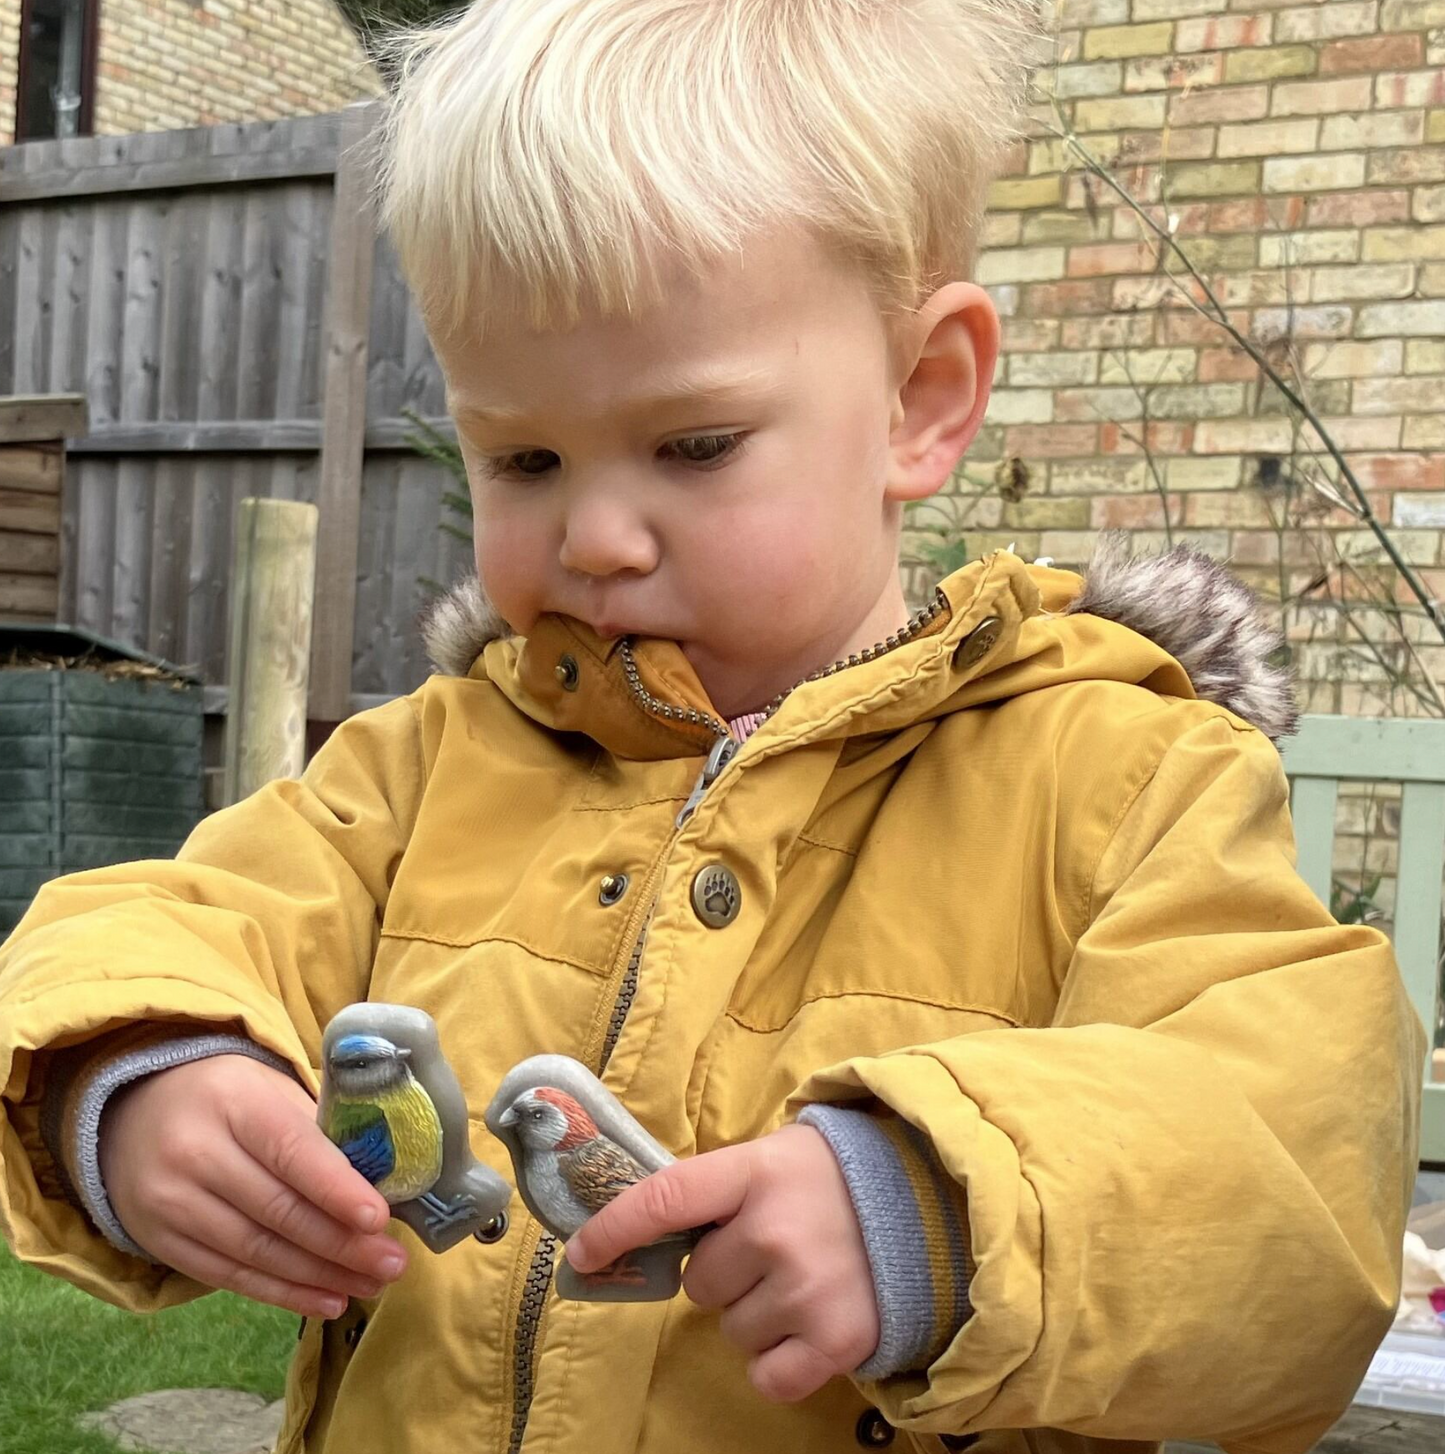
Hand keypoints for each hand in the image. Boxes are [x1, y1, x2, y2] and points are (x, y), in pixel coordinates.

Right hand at [101, 1054, 407, 1316]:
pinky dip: (283, 1292)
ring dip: (320, 1276)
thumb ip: (321, 1128)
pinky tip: (327, 1299)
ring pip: (257, 1251)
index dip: (336, 1188)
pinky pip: (230, 1276)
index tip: (378, 1219)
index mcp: (233, 1101)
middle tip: (393, 1264)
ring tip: (370, 1285)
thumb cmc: (229, 1099)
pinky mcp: (161, 1242)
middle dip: (342, 1244)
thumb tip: (385, 1178)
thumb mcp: (271, 1090)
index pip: (290, 1150)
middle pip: (278, 1210)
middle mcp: (194, 1152)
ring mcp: (170, 1202)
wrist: (133, 1115)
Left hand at [565, 1123, 878, 1401]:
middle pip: (699, 1280)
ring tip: (802, 1279)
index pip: (663, 1199)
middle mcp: (773, 1230)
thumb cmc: (836, 1178)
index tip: (581, 1253)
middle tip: (771, 1249)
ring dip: (756, 1314)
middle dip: (725, 1272)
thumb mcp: (775, 1156)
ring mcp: (805, 1288)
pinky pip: (766, 1376)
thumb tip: (638, 1225)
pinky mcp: (835, 1341)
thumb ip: (718, 1187)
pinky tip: (808, 1324)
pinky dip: (779, 1361)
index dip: (613, 1228)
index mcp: (754, 1171)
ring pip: (731, 1329)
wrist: (932, 1204)